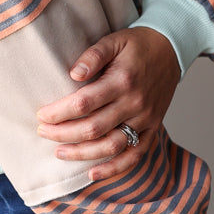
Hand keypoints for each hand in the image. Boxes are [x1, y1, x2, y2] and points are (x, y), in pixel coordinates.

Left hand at [36, 27, 179, 178]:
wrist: (171, 50)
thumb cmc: (137, 45)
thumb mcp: (114, 40)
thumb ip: (93, 55)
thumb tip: (74, 74)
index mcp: (122, 81)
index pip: (84, 103)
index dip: (59, 112)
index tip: (42, 114)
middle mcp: (135, 103)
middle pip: (93, 128)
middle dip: (63, 133)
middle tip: (42, 131)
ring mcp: (145, 119)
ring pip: (111, 145)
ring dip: (82, 153)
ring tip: (59, 152)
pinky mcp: (152, 129)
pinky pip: (134, 155)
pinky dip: (114, 168)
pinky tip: (92, 173)